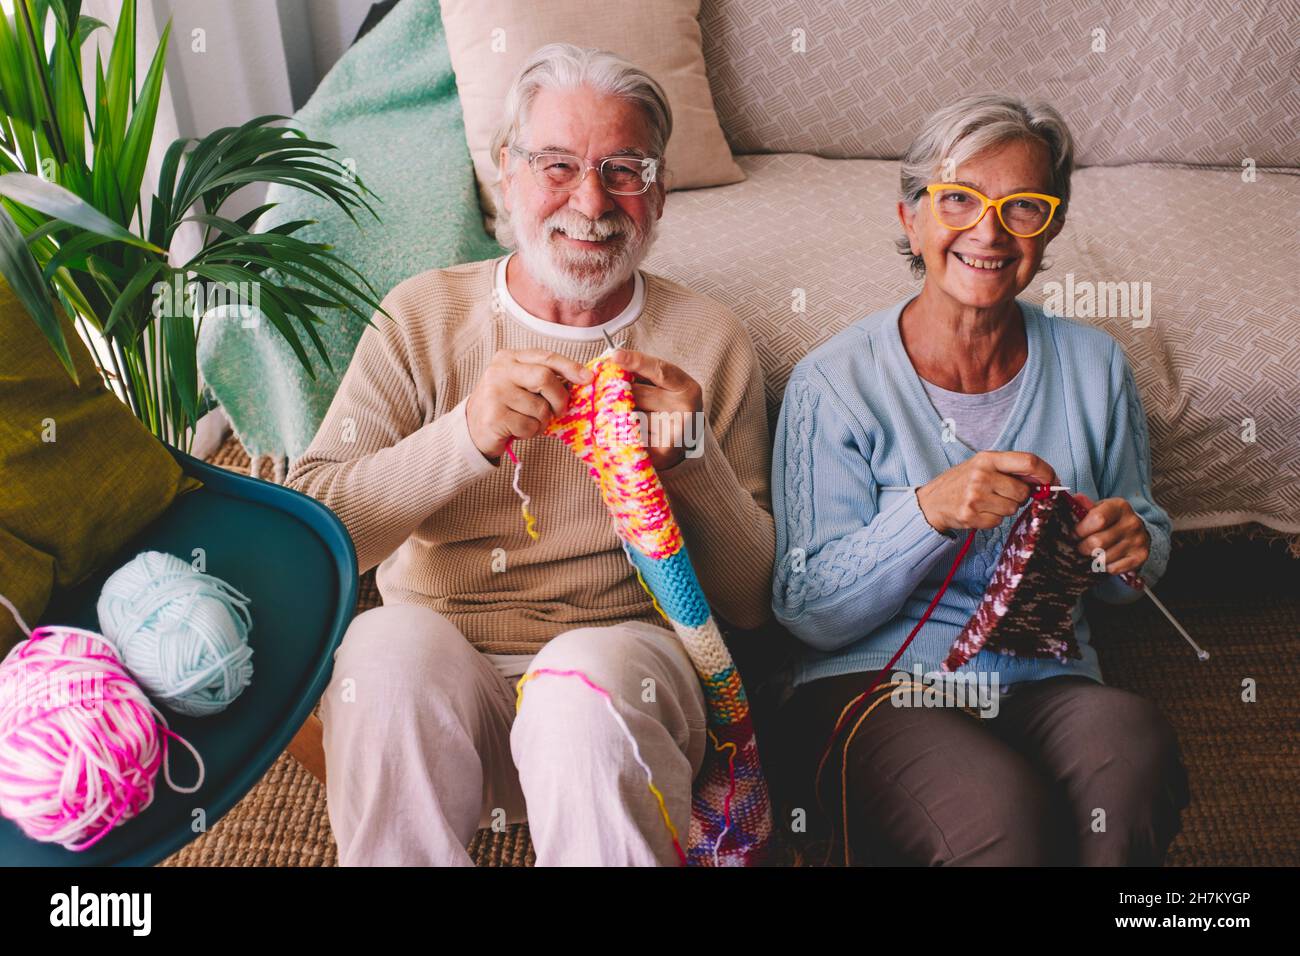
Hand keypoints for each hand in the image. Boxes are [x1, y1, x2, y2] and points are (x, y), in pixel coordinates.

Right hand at [465, 348, 592, 460]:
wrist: (473, 428)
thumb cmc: (506, 405)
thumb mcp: (522, 384)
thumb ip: (544, 378)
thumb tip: (582, 379)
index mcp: (509, 357)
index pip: (546, 357)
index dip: (570, 367)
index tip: (588, 378)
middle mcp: (499, 370)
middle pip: (544, 378)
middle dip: (559, 398)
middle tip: (559, 411)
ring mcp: (494, 393)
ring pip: (539, 408)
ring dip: (542, 421)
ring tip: (529, 421)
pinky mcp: (494, 416)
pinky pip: (528, 426)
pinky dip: (531, 432)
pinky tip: (518, 430)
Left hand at [611, 348, 704, 470]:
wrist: (685, 439)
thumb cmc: (669, 405)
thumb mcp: (664, 384)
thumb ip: (642, 372)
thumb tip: (613, 362)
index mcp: (687, 389)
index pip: (659, 371)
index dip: (637, 361)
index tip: (616, 355)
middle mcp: (685, 411)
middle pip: (638, 395)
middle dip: (619, 391)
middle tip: (609, 392)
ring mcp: (674, 434)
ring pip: (630, 417)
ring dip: (618, 414)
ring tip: (621, 416)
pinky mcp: (661, 453)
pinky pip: (628, 437)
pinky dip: (620, 433)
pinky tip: (623, 433)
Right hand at [915, 451, 1056, 532]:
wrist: (933, 501)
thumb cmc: (962, 481)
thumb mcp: (983, 465)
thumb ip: (1011, 469)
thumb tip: (1045, 480)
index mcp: (987, 458)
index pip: (1028, 461)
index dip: (1046, 473)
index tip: (1051, 481)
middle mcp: (981, 475)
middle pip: (1023, 491)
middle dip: (1019, 496)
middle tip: (1003, 494)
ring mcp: (975, 496)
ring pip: (1012, 508)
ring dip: (1005, 508)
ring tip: (988, 502)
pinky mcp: (971, 515)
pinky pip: (999, 521)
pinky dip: (993, 518)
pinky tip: (980, 511)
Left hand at [1071, 494, 1149, 574]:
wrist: (1135, 532)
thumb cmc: (1110, 520)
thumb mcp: (1098, 508)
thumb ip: (1084, 506)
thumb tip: (1075, 499)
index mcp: (1119, 506)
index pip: (1097, 519)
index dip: (1080, 530)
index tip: (1074, 534)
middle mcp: (1132, 522)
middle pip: (1098, 542)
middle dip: (1083, 547)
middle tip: (1082, 546)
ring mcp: (1138, 540)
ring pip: (1104, 558)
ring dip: (1094, 558)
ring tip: (1094, 552)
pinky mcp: (1141, 557)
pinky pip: (1114, 568)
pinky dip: (1105, 567)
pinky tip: (1106, 559)